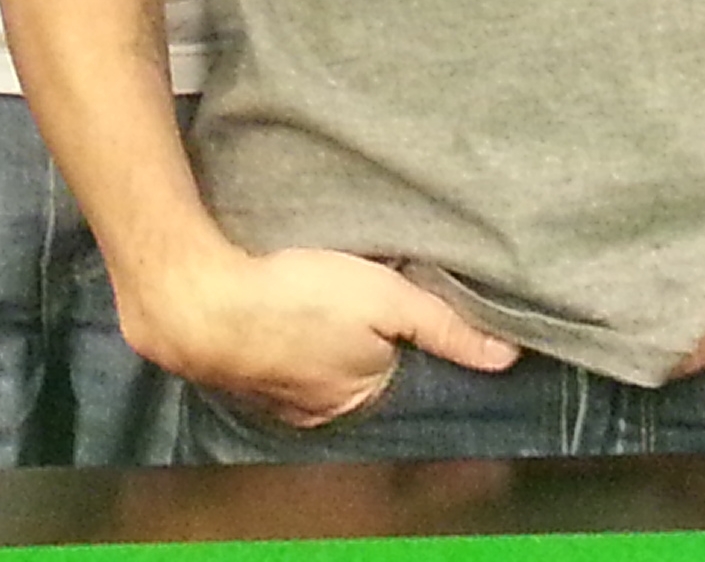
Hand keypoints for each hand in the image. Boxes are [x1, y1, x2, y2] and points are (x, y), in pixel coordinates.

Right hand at [125, 244, 515, 429]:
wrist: (198, 299)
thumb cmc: (295, 297)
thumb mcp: (384, 299)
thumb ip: (442, 325)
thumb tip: (506, 356)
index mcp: (359, 397)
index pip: (402, 375)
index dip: (406, 342)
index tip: (401, 313)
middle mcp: (318, 410)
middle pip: (358, 370)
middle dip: (363, 341)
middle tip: (358, 293)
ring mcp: (273, 394)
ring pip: (315, 363)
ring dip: (320, 337)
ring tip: (320, 296)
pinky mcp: (238, 369)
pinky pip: (275, 354)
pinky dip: (282, 334)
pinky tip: (281, 305)